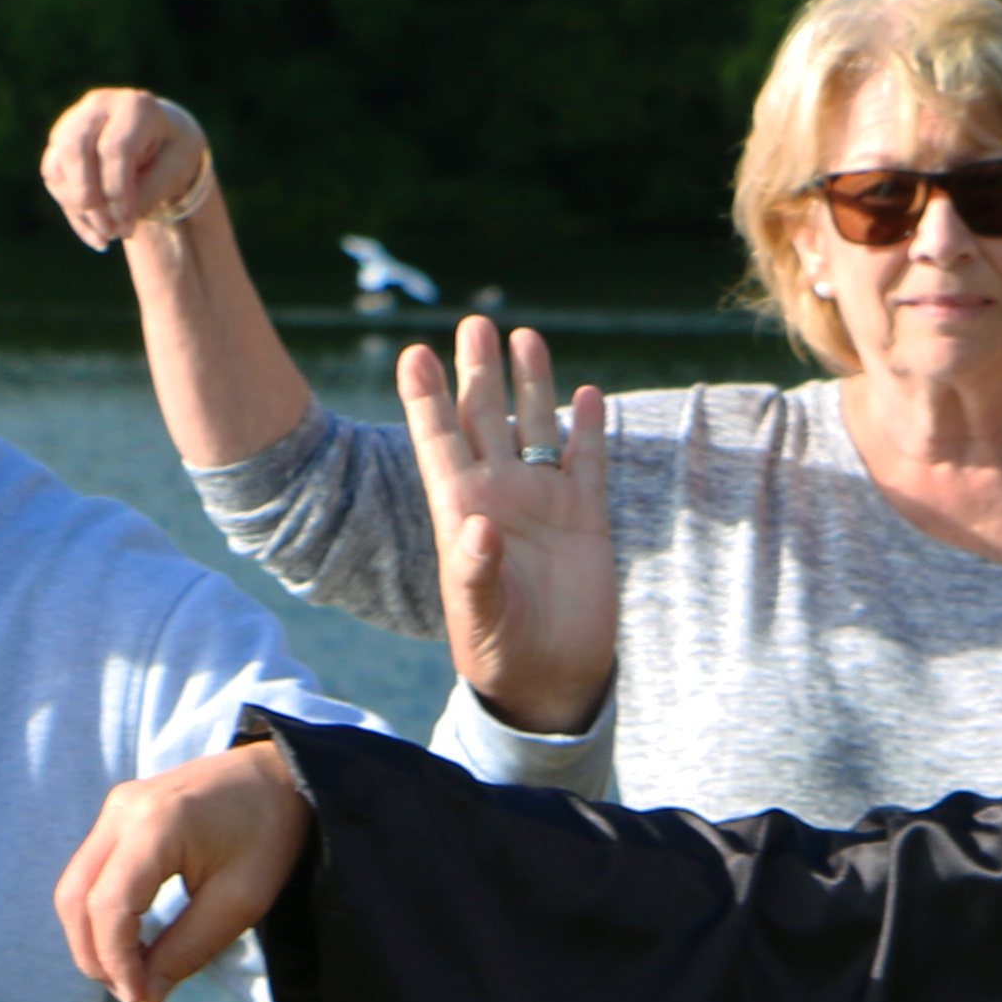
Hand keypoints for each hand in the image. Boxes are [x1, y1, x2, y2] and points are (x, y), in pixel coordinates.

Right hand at [42, 87, 214, 251]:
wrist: (159, 136)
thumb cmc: (171, 151)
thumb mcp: (177, 169)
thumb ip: (151, 191)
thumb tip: (118, 222)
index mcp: (134, 106)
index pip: (115, 149)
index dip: (118, 192)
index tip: (127, 225)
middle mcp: (97, 107)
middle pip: (75, 151)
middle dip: (89, 199)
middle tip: (111, 232)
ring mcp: (72, 122)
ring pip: (58, 168)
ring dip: (80, 210)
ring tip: (109, 235)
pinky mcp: (59, 143)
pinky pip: (55, 179)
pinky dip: (73, 211)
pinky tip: (97, 233)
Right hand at [57, 744, 318, 1001]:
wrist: (279, 774)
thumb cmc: (270, 834)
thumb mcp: (241, 901)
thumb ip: (188, 949)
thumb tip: (145, 992)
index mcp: (156, 825)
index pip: (108, 906)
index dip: (116, 961)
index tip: (141, 996)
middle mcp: (123, 810)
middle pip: (75, 897)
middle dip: (94, 955)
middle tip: (131, 992)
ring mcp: (116, 807)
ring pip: (74, 886)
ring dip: (91, 937)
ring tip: (130, 974)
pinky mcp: (119, 812)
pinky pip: (89, 872)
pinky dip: (99, 913)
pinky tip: (130, 942)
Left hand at [402, 315, 618, 735]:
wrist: (550, 680)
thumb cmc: (498, 650)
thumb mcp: (480, 615)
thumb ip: (475, 570)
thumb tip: (478, 524)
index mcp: (462, 511)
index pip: (438, 441)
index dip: (426, 398)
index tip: (413, 353)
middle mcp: (499, 496)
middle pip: (484, 418)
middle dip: (478, 371)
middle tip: (474, 322)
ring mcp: (542, 503)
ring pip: (535, 427)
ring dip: (530, 384)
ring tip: (526, 336)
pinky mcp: (585, 517)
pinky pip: (585, 461)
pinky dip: (588, 428)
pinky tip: (587, 392)